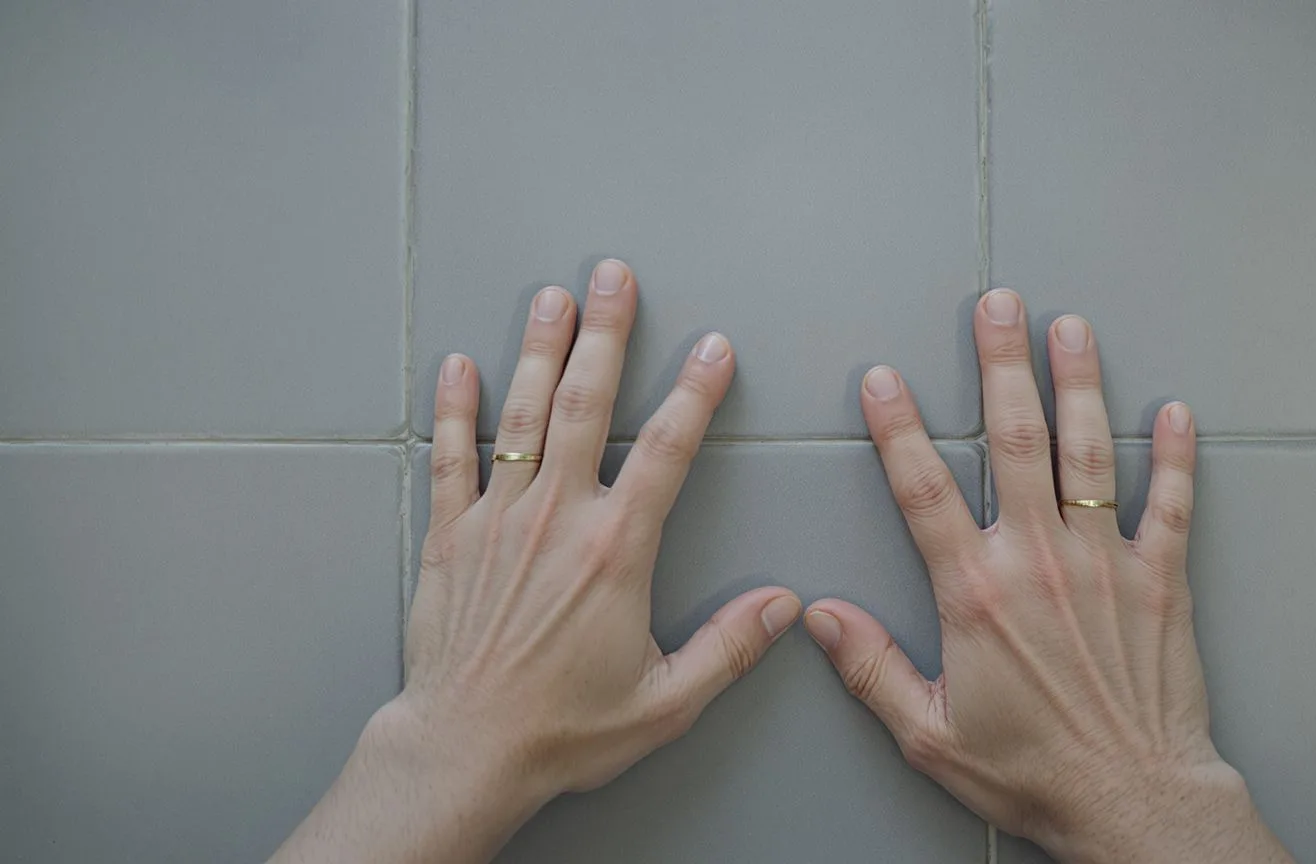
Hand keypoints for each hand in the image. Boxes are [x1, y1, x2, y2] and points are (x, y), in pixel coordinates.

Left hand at [273, 259, 800, 863]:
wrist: (465, 751)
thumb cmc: (564, 729)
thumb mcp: (665, 701)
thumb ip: (728, 647)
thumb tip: (783, 604)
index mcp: (615, 551)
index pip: (668, 452)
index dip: (696, 394)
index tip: (714, 349)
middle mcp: (557, 519)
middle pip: (586, 405)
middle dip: (606, 334)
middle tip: (614, 276)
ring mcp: (498, 521)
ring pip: (522, 415)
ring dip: (540, 350)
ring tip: (552, 297)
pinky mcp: (450, 537)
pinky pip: (451, 456)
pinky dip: (454, 409)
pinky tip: (459, 365)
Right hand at [804, 291, 1291, 862]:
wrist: (1134, 802)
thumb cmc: (1034, 771)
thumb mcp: (929, 733)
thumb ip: (871, 668)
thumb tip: (820, 617)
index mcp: (976, 592)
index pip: (923, 488)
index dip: (899, 427)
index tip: (884, 378)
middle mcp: (1039, 559)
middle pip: (1016, 439)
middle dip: (1002, 364)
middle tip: (997, 306)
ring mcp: (1105, 561)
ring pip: (1089, 451)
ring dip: (1080, 382)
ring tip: (1071, 327)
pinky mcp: (1161, 579)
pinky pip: (1170, 502)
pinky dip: (1175, 455)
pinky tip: (1178, 413)